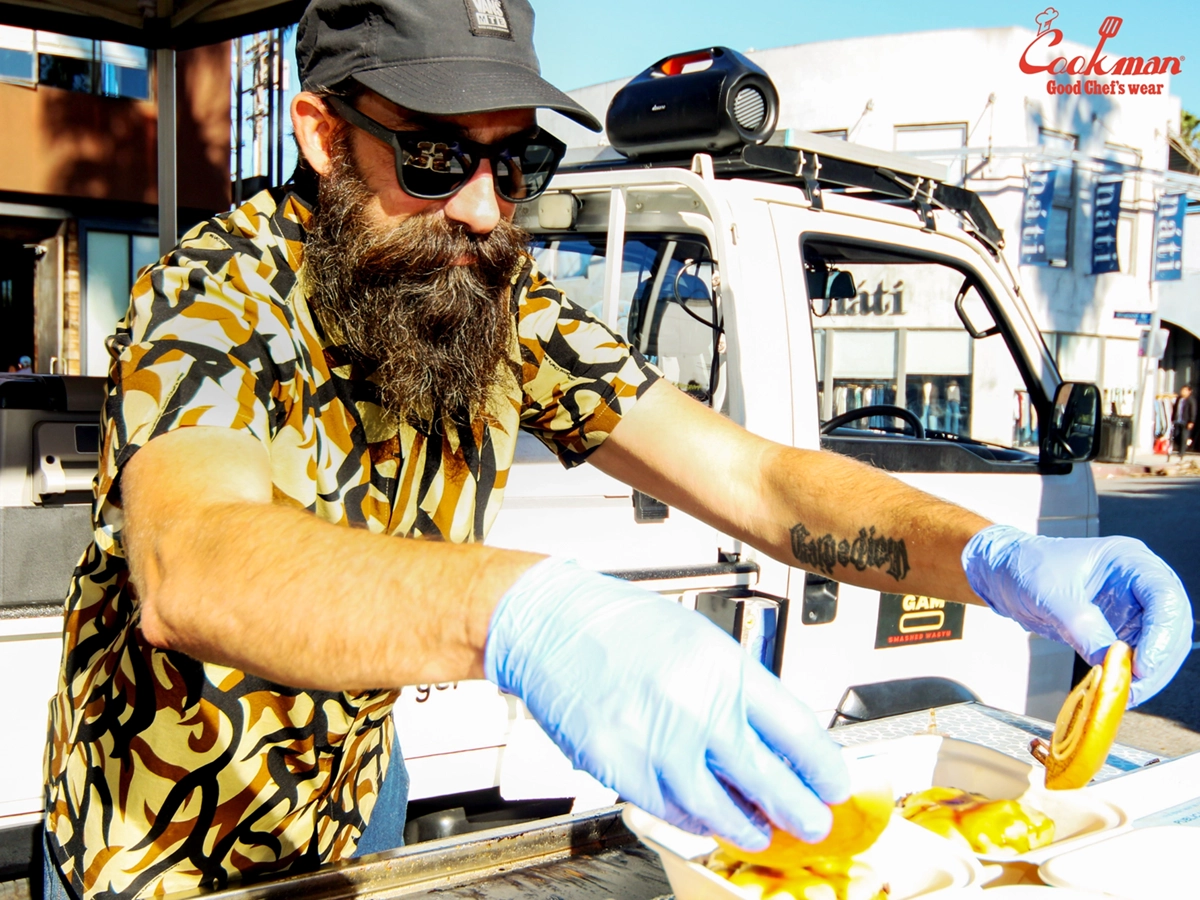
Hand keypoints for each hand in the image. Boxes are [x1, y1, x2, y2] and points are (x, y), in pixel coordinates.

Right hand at [485, 558, 848, 848]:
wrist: (552, 624)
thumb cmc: (622, 626)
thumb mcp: (699, 639)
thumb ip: (738, 689)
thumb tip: (779, 739)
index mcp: (721, 667)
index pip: (796, 730)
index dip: (824, 767)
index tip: (835, 783)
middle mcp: (694, 707)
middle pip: (767, 780)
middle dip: (800, 811)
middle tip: (814, 823)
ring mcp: (657, 743)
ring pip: (720, 809)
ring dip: (748, 826)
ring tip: (761, 829)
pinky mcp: (621, 767)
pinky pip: (671, 810)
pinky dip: (695, 819)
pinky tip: (707, 816)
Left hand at [963, 525, 1191, 705]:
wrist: (1005, 573)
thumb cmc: (1027, 568)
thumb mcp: (1052, 596)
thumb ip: (1083, 629)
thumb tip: (1111, 667)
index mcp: (1128, 560)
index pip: (1165, 596)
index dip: (1162, 634)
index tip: (1143, 666)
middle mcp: (1139, 583)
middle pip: (1171, 625)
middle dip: (1158, 661)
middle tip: (1132, 688)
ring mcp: (1134, 607)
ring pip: (1161, 646)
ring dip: (1147, 674)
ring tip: (1122, 694)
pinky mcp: (1121, 628)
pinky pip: (1138, 656)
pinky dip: (1130, 674)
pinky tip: (1116, 690)